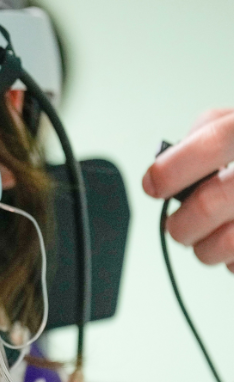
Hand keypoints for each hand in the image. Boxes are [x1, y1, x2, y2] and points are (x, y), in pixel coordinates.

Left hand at [143, 109, 233, 271]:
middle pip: (210, 203)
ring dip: (206, 249)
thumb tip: (166, 162)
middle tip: (178, 225)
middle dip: (180, 224)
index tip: (154, 185)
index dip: (173, 168)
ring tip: (209, 239)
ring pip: (227, 243)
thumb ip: (207, 132)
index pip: (214, 142)